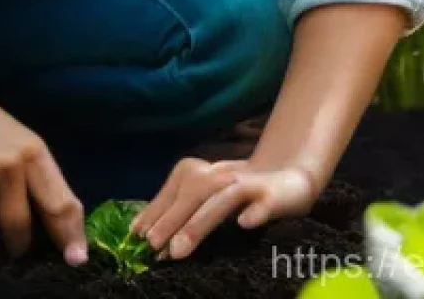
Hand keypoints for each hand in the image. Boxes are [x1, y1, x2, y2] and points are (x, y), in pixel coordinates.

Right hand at [0, 57, 86, 265]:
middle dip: (19, 243)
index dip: (70, 235)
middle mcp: (13, 165)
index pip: (62, 202)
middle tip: (14, 246)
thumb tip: (37, 215)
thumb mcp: (8, 135)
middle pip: (23, 226)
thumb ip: (25, 171)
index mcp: (33, 149)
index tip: (75, 259)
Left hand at [130, 157, 320, 259]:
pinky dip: (254, 213)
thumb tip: (146, 233)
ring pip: (220, 202)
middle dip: (171, 222)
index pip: (171, 194)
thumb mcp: (206, 199)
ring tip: (179, 249)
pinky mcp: (270, 195)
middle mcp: (217, 176)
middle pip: (191, 197)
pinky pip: (262, 204)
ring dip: (199, 224)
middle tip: (154, 248)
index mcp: (197, 174)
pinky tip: (244, 224)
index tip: (137, 237)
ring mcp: (244, 184)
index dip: (154, 214)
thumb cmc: (237, 193)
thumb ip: (180, 212)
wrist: (286, 176)